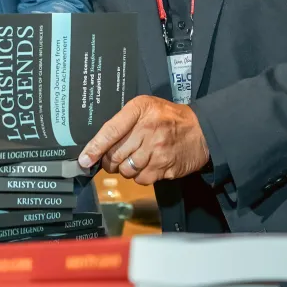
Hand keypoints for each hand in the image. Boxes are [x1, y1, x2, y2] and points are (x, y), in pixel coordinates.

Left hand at [78, 95, 209, 184]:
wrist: (202, 129)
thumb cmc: (168, 117)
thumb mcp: (146, 107)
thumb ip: (123, 122)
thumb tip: (98, 146)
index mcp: (139, 109)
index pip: (110, 131)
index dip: (94, 148)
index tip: (84, 160)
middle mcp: (147, 129)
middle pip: (115, 155)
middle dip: (109, 161)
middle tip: (114, 158)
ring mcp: (157, 150)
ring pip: (126, 170)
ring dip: (126, 169)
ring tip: (135, 159)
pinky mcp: (165, 167)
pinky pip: (141, 179)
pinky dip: (140, 176)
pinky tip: (148, 165)